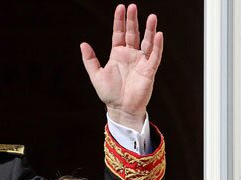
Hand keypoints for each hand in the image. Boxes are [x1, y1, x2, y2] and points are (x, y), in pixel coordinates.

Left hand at [81, 4, 162, 131]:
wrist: (121, 108)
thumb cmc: (109, 93)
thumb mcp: (95, 75)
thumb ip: (90, 60)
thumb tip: (83, 44)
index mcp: (118, 54)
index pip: (119, 34)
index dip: (120, 21)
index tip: (121, 8)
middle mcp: (130, 55)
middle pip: (133, 34)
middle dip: (133, 20)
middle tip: (133, 6)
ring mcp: (141, 61)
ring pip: (147, 42)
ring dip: (149, 29)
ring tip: (152, 16)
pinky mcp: (149, 70)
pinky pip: (154, 55)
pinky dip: (156, 45)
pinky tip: (158, 35)